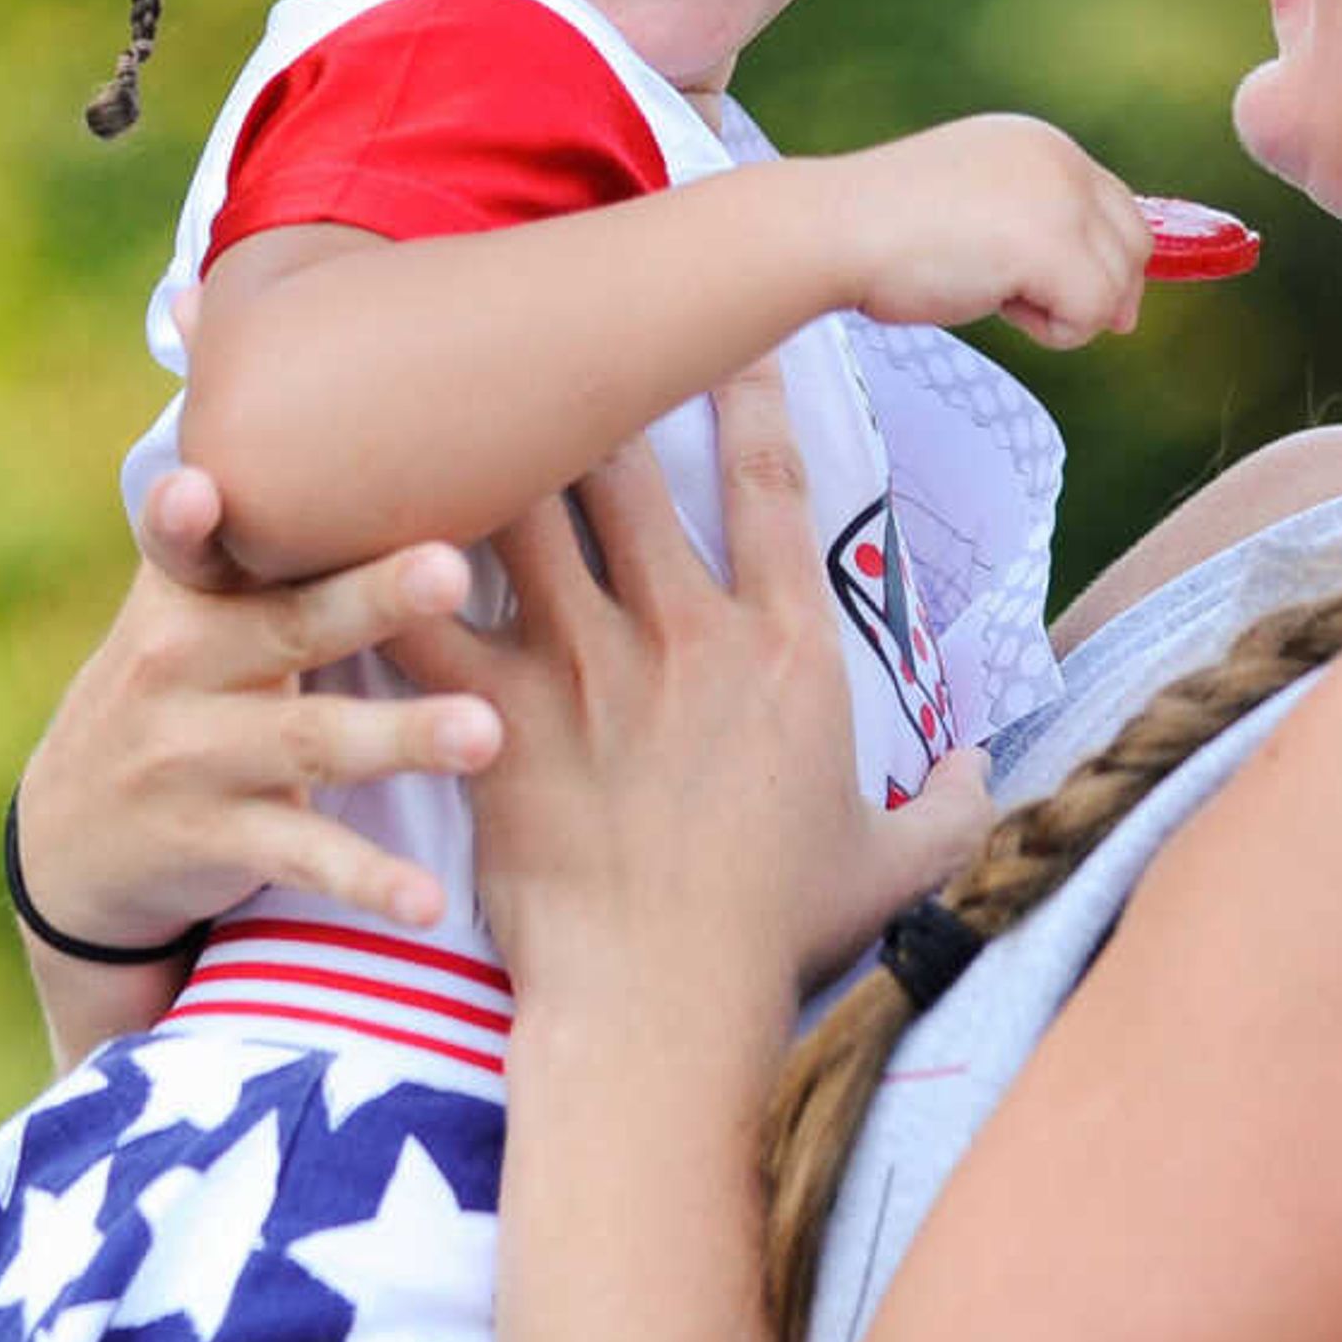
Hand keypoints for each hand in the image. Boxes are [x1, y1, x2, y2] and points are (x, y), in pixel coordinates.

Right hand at [16, 465, 503, 948]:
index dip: (188, 514)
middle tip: (451, 566)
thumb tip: (227, 304)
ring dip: (399, 737)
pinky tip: (429, 903)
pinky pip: (304, 858)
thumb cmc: (180, 674)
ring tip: (483, 732)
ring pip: (310, 743)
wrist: (74, 838)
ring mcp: (195, 758)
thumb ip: (246, 484)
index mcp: (189, 590)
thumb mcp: (187, 588)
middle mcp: (181, 665)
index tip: (198, 489)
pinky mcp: (216, 840)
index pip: (190, 541)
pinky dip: (368, 882)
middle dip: (370, 597)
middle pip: (288, 625)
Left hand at [393, 361, 994, 1010]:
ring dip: (493, 455)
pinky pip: (431, 619)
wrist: (665, 1011)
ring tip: (453, 396)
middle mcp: (684, 636)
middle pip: (628, 470)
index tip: (736, 330)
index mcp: (786, 649)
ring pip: (527, 516)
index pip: (775, 485)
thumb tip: (982, 764)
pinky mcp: (497, 722)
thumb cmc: (774, 937)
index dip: (751, 392)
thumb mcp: (896, 864)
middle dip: (592, 392)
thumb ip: (949, 802)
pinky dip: (395, 567)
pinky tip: (359, 512)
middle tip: (556, 335)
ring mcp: (585, 672)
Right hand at [821, 113, 1151, 348]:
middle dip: (1099, 291)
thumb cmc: (886, 232)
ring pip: (1116, 286)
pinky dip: (1052, 332)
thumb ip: (1041, 239)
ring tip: (991, 294)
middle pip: (1133, 244)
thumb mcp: (977, 214)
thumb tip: (1127, 311)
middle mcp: (1059, 158)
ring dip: (1062, 312)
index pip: (1114, 206)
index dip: (1106, 262)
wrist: (834, 230)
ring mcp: (1060, 197)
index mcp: (1038, 143)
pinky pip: (1092, 315)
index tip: (1071, 296)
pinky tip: (995, 306)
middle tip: (1034, 309)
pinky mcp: (1053, 244)